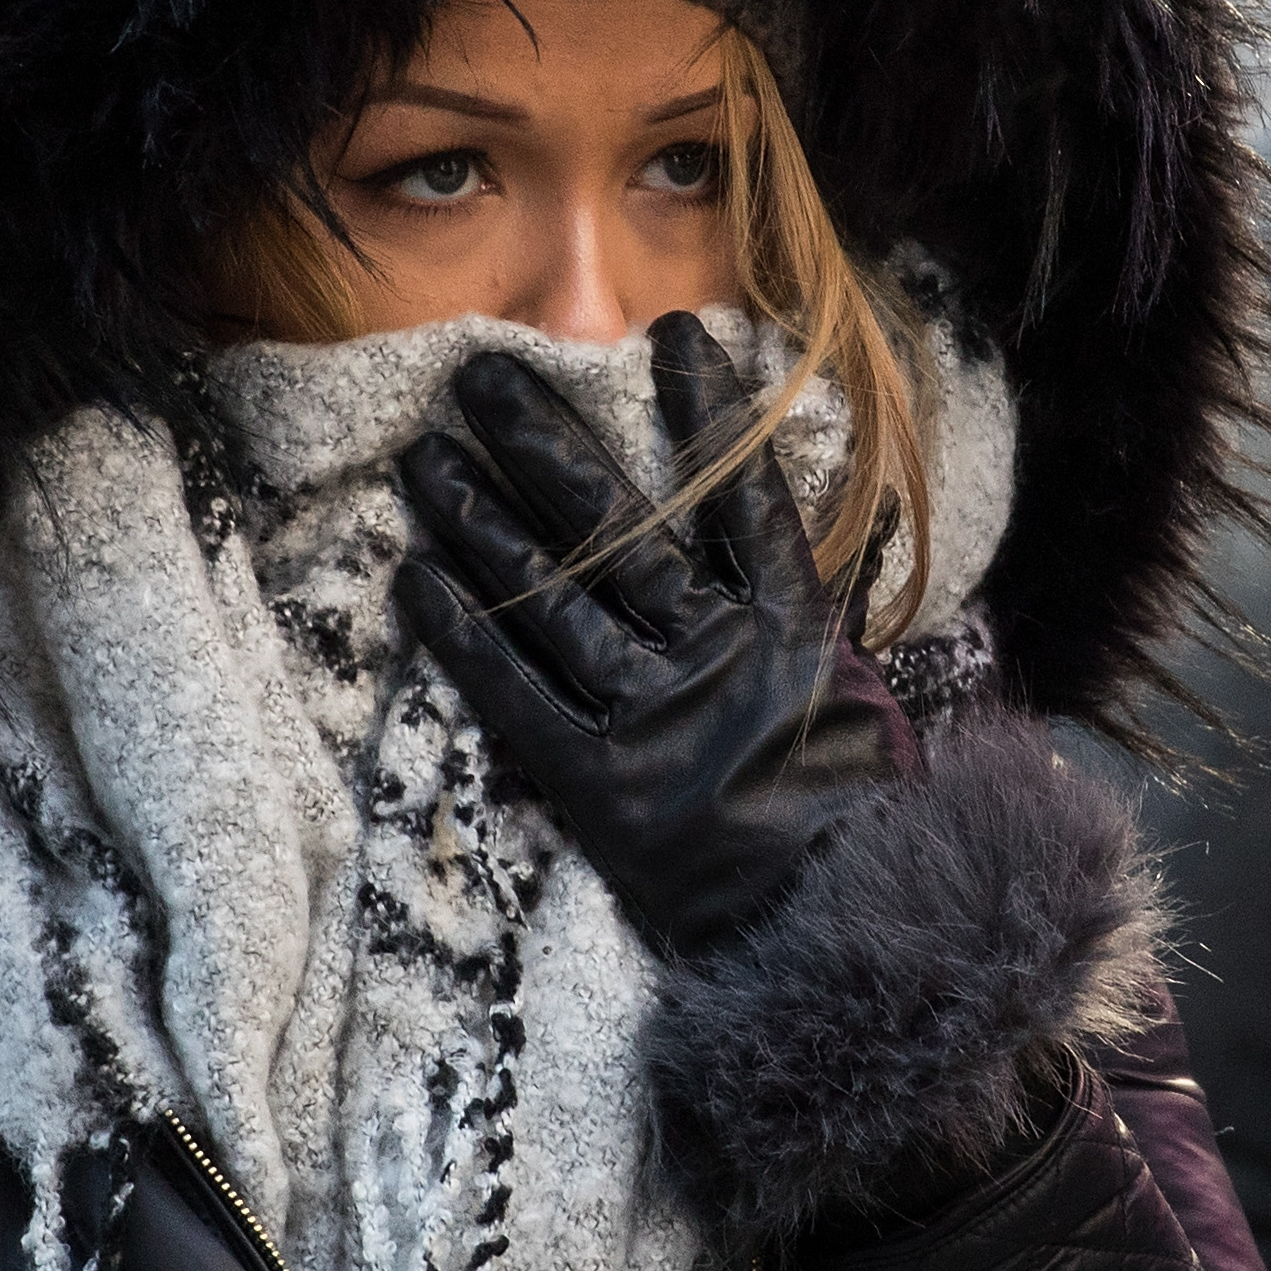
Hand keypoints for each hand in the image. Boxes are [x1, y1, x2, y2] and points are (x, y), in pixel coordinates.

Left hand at [393, 315, 906, 953]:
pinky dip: (465, 634)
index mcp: (799, 626)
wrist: (847, 936)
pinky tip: (416, 578)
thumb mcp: (853, 691)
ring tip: (422, 461)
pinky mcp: (605, 787)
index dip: (707, 410)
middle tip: (478, 375)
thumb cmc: (854, 813)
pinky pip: (520, 694)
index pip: (745, 491)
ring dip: (479, 521)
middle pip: (619, 524)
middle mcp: (725, 655)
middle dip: (541, 442)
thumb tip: (764, 527)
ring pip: (554, 595)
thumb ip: (805, 610)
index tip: (668, 334)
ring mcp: (662, 718)